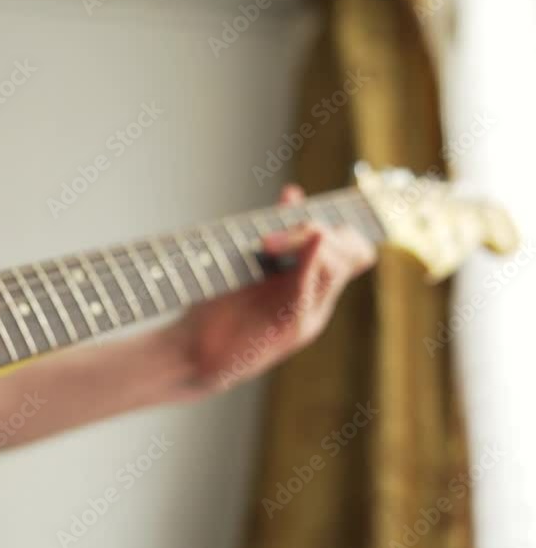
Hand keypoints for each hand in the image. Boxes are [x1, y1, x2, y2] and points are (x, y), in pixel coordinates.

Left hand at [165, 185, 376, 398]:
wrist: (192, 355)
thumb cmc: (217, 306)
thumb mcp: (249, 263)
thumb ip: (277, 234)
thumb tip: (294, 193)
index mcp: (312, 286)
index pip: (355, 248)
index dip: (338, 222)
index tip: (297, 208)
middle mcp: (317, 302)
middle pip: (354, 252)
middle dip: (324, 227)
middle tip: (279, 230)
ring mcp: (307, 317)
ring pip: (336, 266)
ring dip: (304, 240)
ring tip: (266, 241)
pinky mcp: (289, 332)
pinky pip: (309, 291)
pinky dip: (308, 263)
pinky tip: (297, 242)